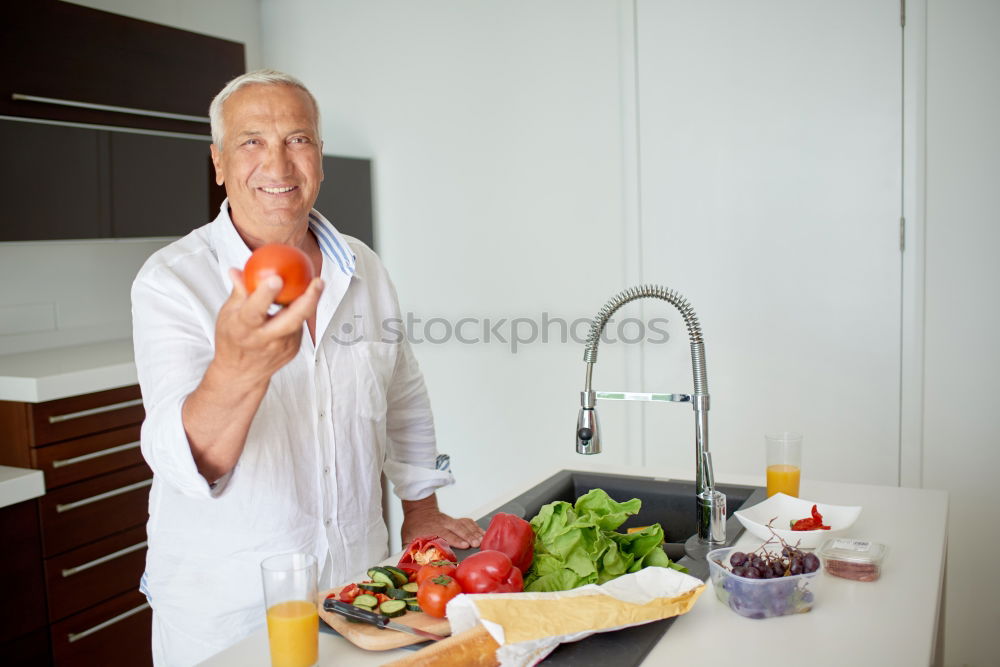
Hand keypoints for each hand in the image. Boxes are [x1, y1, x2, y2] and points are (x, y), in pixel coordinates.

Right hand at [212, 268, 322, 388]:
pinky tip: (304, 300)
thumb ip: (239, 292)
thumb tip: (238, 270)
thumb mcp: (227, 315)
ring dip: (308, 302)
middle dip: (308, 300)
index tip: (276, 278)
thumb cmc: (232, 341)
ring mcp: (282, 346)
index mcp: (243, 329)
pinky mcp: (293, 349)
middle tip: (317, 282)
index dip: (265, 295)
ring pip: (299, 321)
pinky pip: (299, 326)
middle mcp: (264, 339)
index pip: (254, 311)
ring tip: (316, 285)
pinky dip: (301, 312)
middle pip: (291, 320)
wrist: (241, 373)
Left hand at [402, 495, 483, 549]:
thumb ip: (408, 549)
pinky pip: (467, 522)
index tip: (464, 545)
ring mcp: (450, 521)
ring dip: (474, 532)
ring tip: (482, 539)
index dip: (456, 540)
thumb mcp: (407, 537)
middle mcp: (443, 524)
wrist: (419, 509)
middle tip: (476, 543)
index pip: (445, 535)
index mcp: (432, 530)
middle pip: (458, 529)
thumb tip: (409, 562)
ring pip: (464, 525)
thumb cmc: (414, 526)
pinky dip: (475, 527)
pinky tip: (482, 533)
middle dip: (468, 536)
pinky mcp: (455, 520)